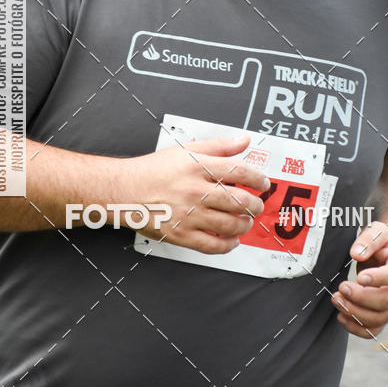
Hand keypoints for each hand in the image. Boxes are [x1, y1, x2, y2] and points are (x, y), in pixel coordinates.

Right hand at [125, 133, 268, 253]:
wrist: (124, 190)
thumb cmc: (153, 170)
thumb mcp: (186, 150)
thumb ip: (219, 146)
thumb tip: (244, 140)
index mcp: (197, 167)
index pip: (239, 171)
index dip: (258, 178)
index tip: (263, 183)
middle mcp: (195, 191)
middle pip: (239, 200)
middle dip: (255, 204)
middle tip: (257, 204)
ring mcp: (188, 215)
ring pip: (229, 224)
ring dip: (245, 224)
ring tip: (246, 221)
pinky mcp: (180, 234)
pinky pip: (212, 245)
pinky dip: (228, 245)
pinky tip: (232, 240)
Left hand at [331, 221, 387, 337]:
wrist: (386, 252)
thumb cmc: (381, 241)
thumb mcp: (376, 230)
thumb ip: (368, 239)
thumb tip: (356, 254)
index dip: (379, 278)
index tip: (359, 277)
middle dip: (362, 298)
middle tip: (341, 289)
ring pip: (380, 317)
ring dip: (356, 313)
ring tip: (337, 301)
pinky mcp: (384, 313)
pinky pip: (374, 328)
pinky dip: (358, 328)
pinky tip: (342, 317)